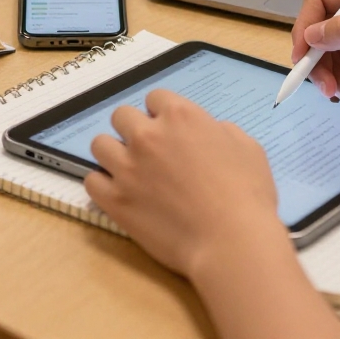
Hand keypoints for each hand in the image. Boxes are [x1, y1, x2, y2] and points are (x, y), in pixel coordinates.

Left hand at [84, 89, 287, 279]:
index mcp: (180, 116)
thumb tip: (208, 133)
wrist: (231, 241)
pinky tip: (118, 192)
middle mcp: (148, 135)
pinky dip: (102, 184)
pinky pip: (91, 180)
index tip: (169, 131)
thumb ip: (220, 131)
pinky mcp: (115, 199)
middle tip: (149, 151)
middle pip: (121, 116)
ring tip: (129, 170)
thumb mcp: (247, 148)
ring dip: (114, 153)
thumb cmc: (247, 195)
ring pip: (100, 144)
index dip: (162, 114)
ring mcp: (127, 167)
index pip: (155, 98)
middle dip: (134, 129)